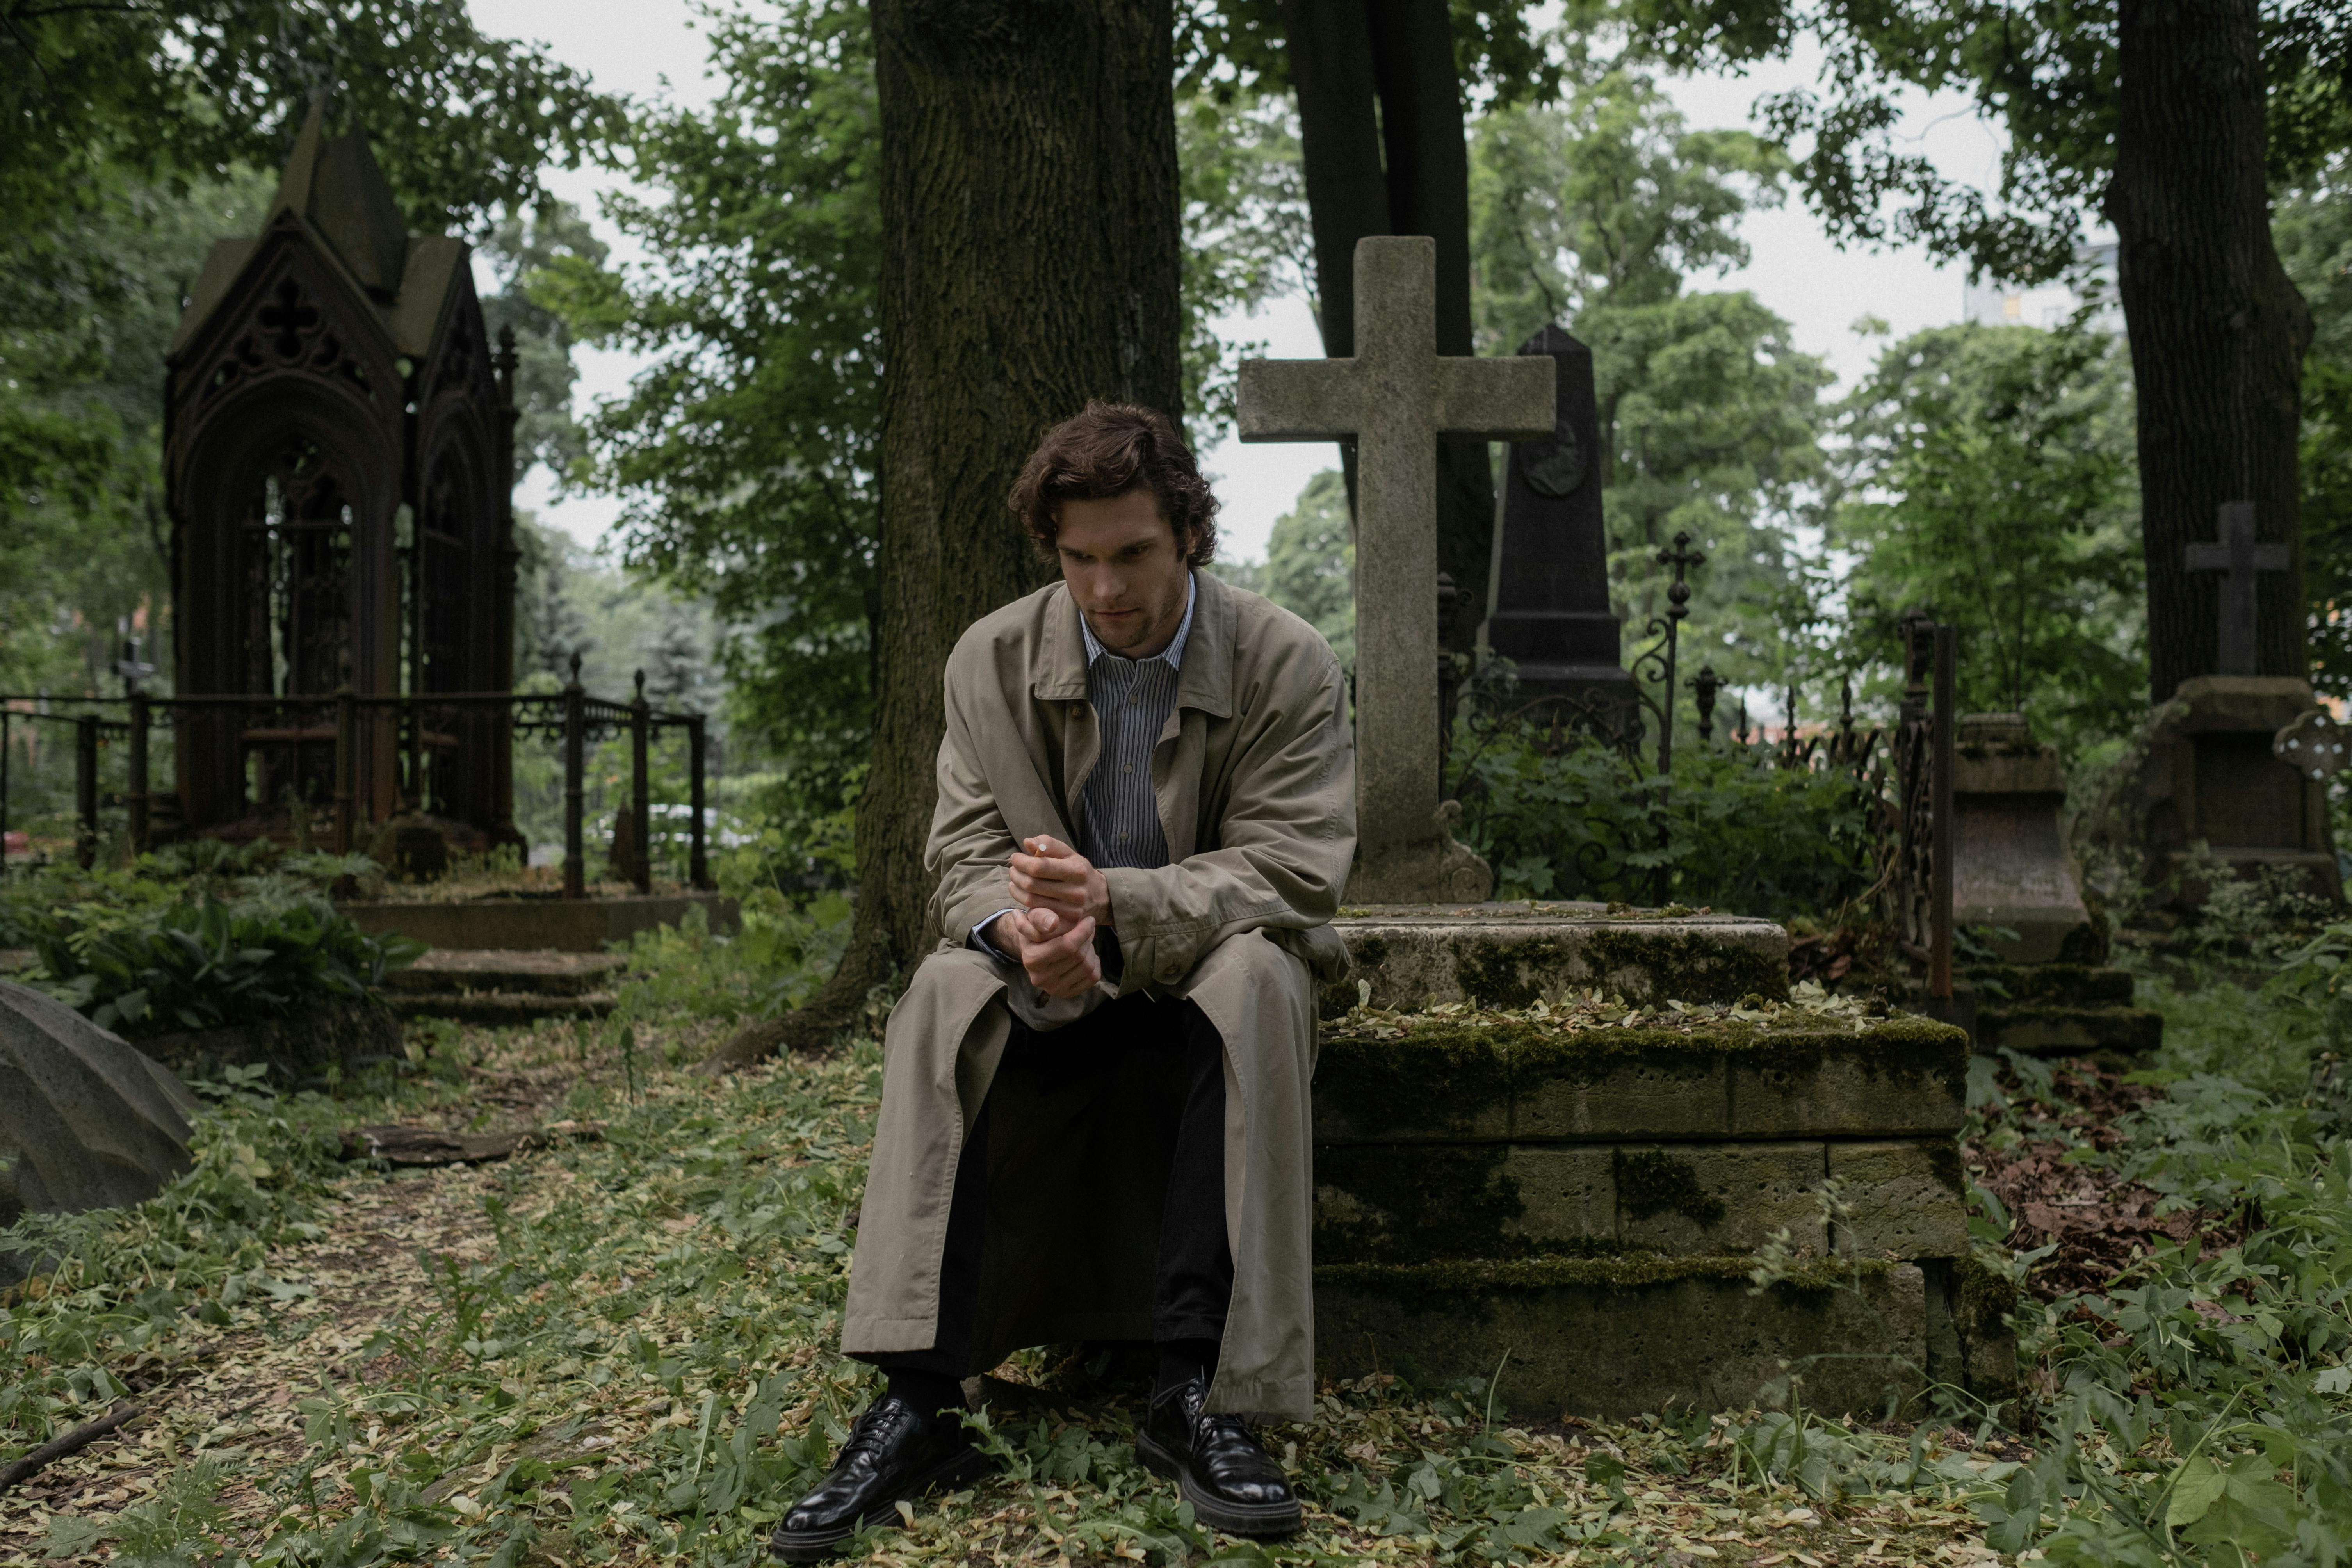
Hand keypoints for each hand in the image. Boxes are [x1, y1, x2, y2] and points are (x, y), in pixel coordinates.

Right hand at [987, 906, 1101, 998]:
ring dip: (1091, 949)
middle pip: (1079, 956)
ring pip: (1088, 967)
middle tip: (1088, 927)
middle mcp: (1041, 979)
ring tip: (1085, 940)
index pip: (1067, 946)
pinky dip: (1095, 963)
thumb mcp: (1033, 917)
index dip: (1083, 930)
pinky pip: (1093, 978)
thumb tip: (1053, 923)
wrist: (1033, 949)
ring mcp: (1054, 989)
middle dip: (1088, 938)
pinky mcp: (1066, 994)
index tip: (1090, 920)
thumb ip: (1041, 917)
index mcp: (1032, 959)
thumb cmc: (1037, 929)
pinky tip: (1086, 954)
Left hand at [1009, 835, 1111, 928]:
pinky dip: (1023, 902)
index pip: (1039, 867)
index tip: (1015, 857)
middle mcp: (1075, 892)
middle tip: (1013, 869)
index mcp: (1076, 870)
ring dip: (1016, 889)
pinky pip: (1036, 913)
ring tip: (1015, 880)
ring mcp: (1071, 910)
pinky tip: (1022, 893)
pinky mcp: (1065, 923)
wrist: (1099, 897)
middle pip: (1032, 884)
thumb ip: (1048, 844)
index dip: (1021, 862)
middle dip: (1016, 874)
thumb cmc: (1079, 871)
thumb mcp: (1069, 853)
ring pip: (1031, 900)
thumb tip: (1027, 843)